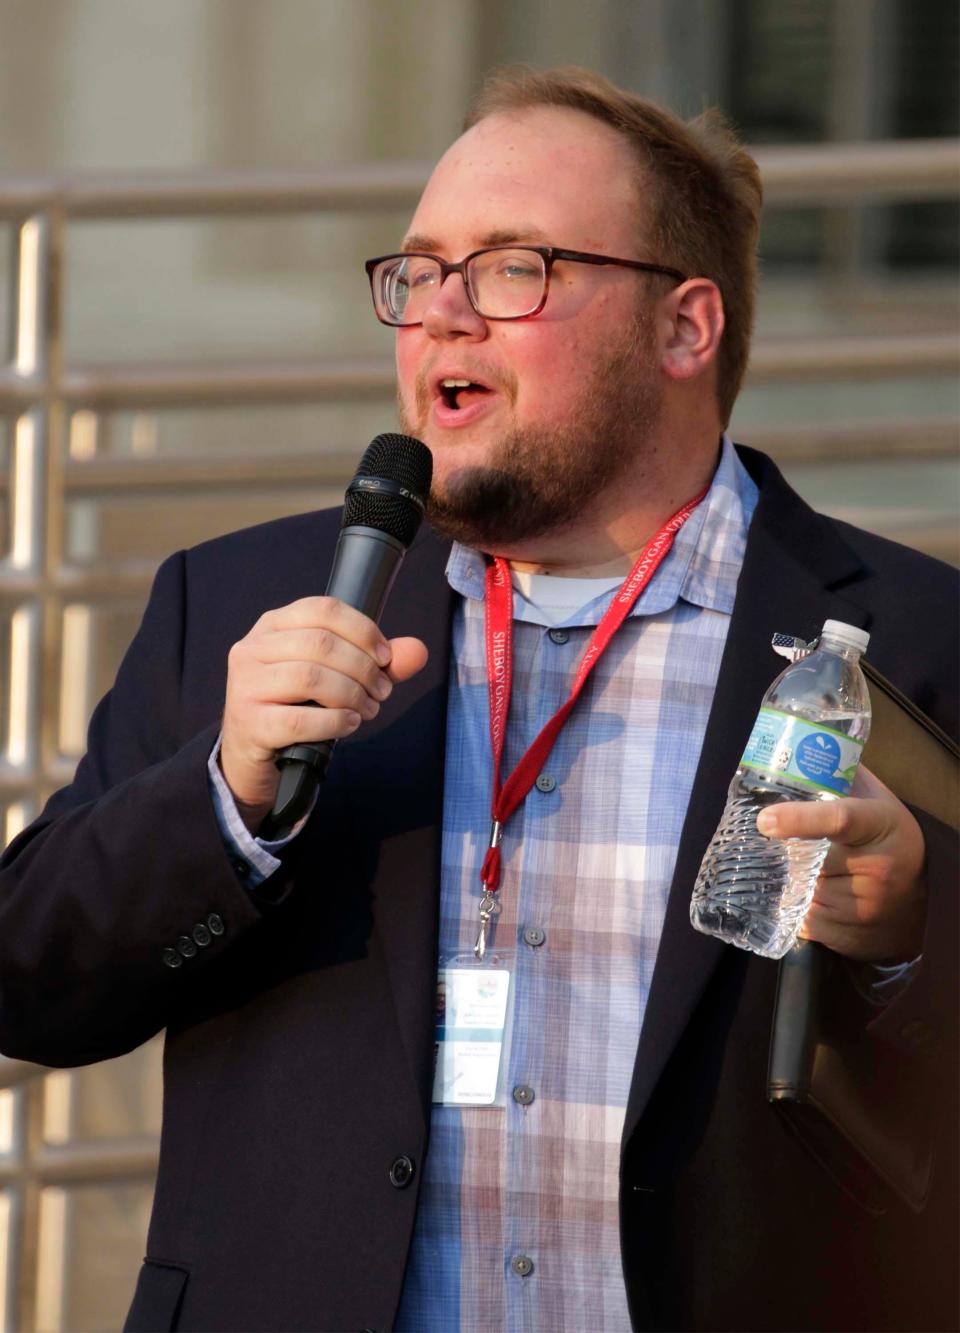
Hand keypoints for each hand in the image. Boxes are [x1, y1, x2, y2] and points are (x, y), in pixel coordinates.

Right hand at [221, 596, 427, 829]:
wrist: (254, 752)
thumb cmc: (296, 705)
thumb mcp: (334, 675)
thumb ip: (376, 662)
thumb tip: (418, 651)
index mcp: (273, 625)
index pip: (324, 610)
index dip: (363, 630)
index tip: (385, 656)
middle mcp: (253, 649)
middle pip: (320, 643)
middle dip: (364, 668)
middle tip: (382, 691)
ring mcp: (246, 685)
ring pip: (310, 678)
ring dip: (352, 695)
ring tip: (367, 709)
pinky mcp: (250, 723)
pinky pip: (300, 719)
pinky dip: (335, 721)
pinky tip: (349, 723)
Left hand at [755, 765, 926, 962]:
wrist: (921, 902)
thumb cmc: (888, 839)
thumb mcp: (876, 802)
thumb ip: (844, 776)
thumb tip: (801, 747)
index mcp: (880, 825)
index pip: (839, 820)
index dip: (800, 820)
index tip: (765, 821)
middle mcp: (875, 868)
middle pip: (806, 859)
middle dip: (787, 854)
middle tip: (782, 844)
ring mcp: (862, 907)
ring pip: (799, 890)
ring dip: (791, 881)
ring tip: (810, 872)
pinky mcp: (845, 936)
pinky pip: (800, 920)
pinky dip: (795, 908)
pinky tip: (811, 897)